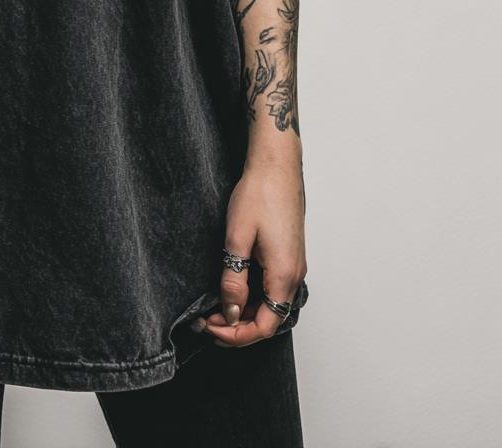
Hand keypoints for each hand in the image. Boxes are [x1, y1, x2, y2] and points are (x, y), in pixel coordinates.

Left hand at [201, 157, 305, 347]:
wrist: (276, 166)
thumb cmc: (259, 194)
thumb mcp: (237, 238)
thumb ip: (234, 279)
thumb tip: (231, 312)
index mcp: (284, 275)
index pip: (264, 326)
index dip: (236, 335)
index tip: (210, 327)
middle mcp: (295, 275)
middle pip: (269, 320)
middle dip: (237, 327)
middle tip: (206, 320)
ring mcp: (294, 265)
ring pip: (271, 305)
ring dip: (245, 312)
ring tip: (215, 307)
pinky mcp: (289, 256)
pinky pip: (273, 289)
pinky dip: (253, 297)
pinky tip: (233, 289)